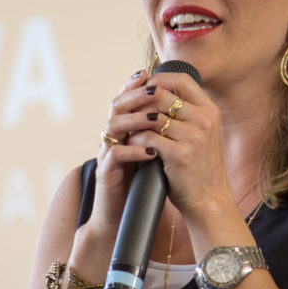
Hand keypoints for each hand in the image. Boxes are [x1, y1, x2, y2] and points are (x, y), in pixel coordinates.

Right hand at [84, 70, 164, 244]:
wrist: (125, 215)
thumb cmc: (142, 181)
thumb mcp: (154, 150)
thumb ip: (160, 131)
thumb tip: (181, 108)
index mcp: (123, 130)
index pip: (125, 99)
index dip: (134, 85)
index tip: (149, 73)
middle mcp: (112, 137)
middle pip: (117, 106)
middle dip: (136, 95)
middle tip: (153, 90)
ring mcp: (107, 154)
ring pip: (113, 126)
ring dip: (136, 120)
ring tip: (156, 118)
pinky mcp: (106, 173)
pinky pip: (115, 156)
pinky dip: (133, 151)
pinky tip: (150, 151)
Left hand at [124, 72, 231, 218]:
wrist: (208, 198)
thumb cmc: (200, 165)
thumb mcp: (202, 133)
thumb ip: (187, 113)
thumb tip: (158, 90)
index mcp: (210, 111)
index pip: (183, 80)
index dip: (161, 79)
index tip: (146, 88)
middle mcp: (204, 120)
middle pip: (163, 95)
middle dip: (141, 101)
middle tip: (129, 110)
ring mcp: (194, 137)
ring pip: (151, 116)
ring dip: (135, 121)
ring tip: (128, 127)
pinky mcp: (180, 154)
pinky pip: (148, 137)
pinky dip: (136, 139)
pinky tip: (132, 144)